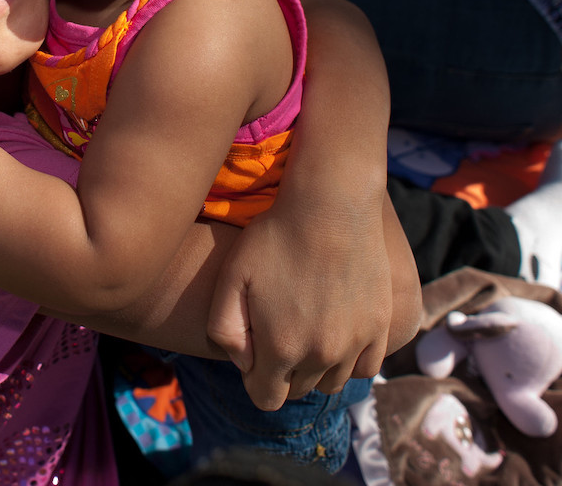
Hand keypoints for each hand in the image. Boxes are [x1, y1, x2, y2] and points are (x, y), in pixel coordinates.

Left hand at [206, 192, 390, 410]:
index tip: (254, 347)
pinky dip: (350, 360)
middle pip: (298, 390)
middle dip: (283, 370)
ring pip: (331, 382)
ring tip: (304, 328)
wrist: (330, 206)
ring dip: (316, 367)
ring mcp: (356, 343)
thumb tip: (243, 362)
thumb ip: (224, 328)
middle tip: (277, 328)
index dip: (254, 377)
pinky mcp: (381, 328)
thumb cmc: (274, 236)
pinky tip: (335, 332)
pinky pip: (365, 368)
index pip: (266, 397)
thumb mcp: (231, 276)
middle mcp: (322, 355)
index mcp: (281, 348)